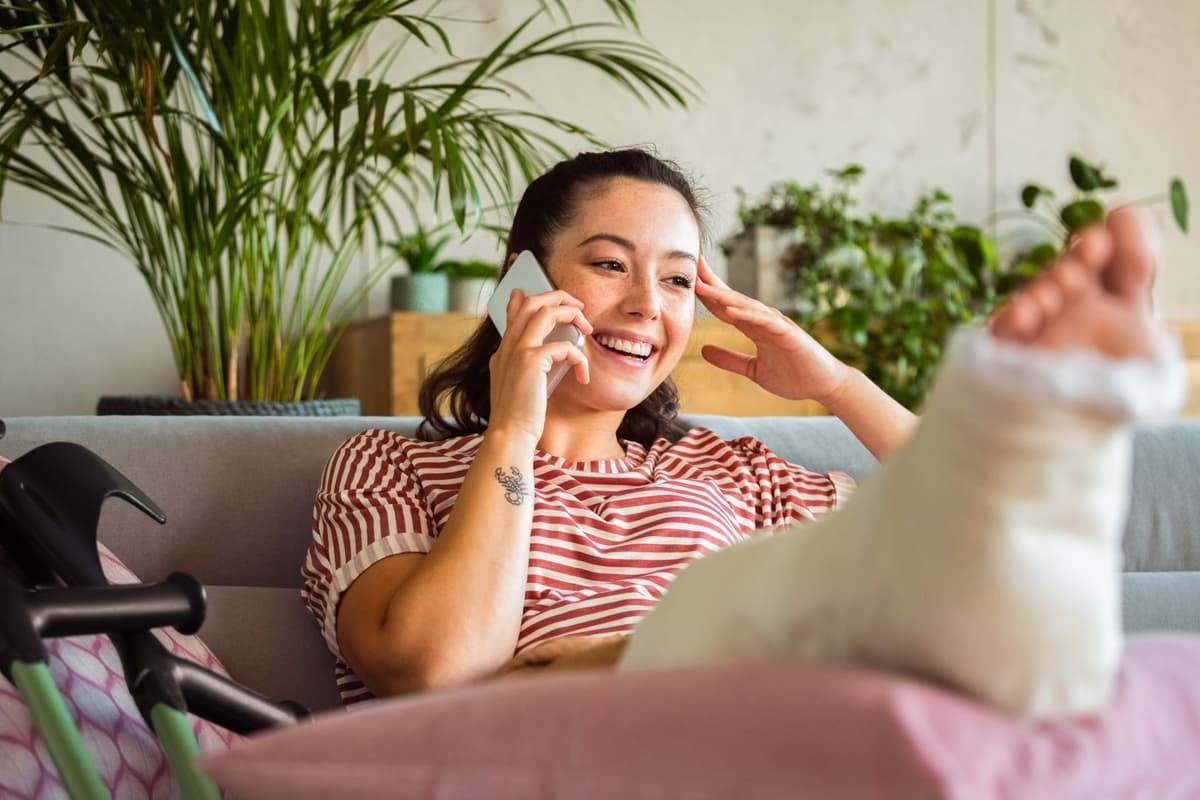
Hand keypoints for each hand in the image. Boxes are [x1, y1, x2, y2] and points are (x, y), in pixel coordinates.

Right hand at [487, 287, 592, 441]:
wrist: (509, 434)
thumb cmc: (519, 418)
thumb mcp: (520, 387)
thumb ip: (529, 367)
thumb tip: (544, 356)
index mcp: (504, 351)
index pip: (514, 312)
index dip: (525, 298)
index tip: (534, 293)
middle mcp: (508, 345)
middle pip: (531, 302)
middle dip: (559, 297)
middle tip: (579, 308)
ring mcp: (518, 350)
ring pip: (546, 311)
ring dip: (572, 314)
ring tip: (587, 328)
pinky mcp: (531, 360)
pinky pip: (565, 347)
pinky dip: (580, 358)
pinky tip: (583, 375)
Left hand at [694, 256, 850, 404]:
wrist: (823, 386)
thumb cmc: (793, 376)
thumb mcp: (753, 370)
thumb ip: (729, 359)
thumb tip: (703, 350)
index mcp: (754, 327)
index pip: (726, 306)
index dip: (708, 293)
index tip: (688, 279)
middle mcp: (764, 321)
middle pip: (733, 298)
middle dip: (712, 283)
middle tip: (692, 265)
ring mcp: (777, 326)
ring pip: (747, 306)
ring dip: (724, 296)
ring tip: (702, 286)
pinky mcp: (789, 335)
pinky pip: (766, 323)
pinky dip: (749, 316)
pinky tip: (731, 311)